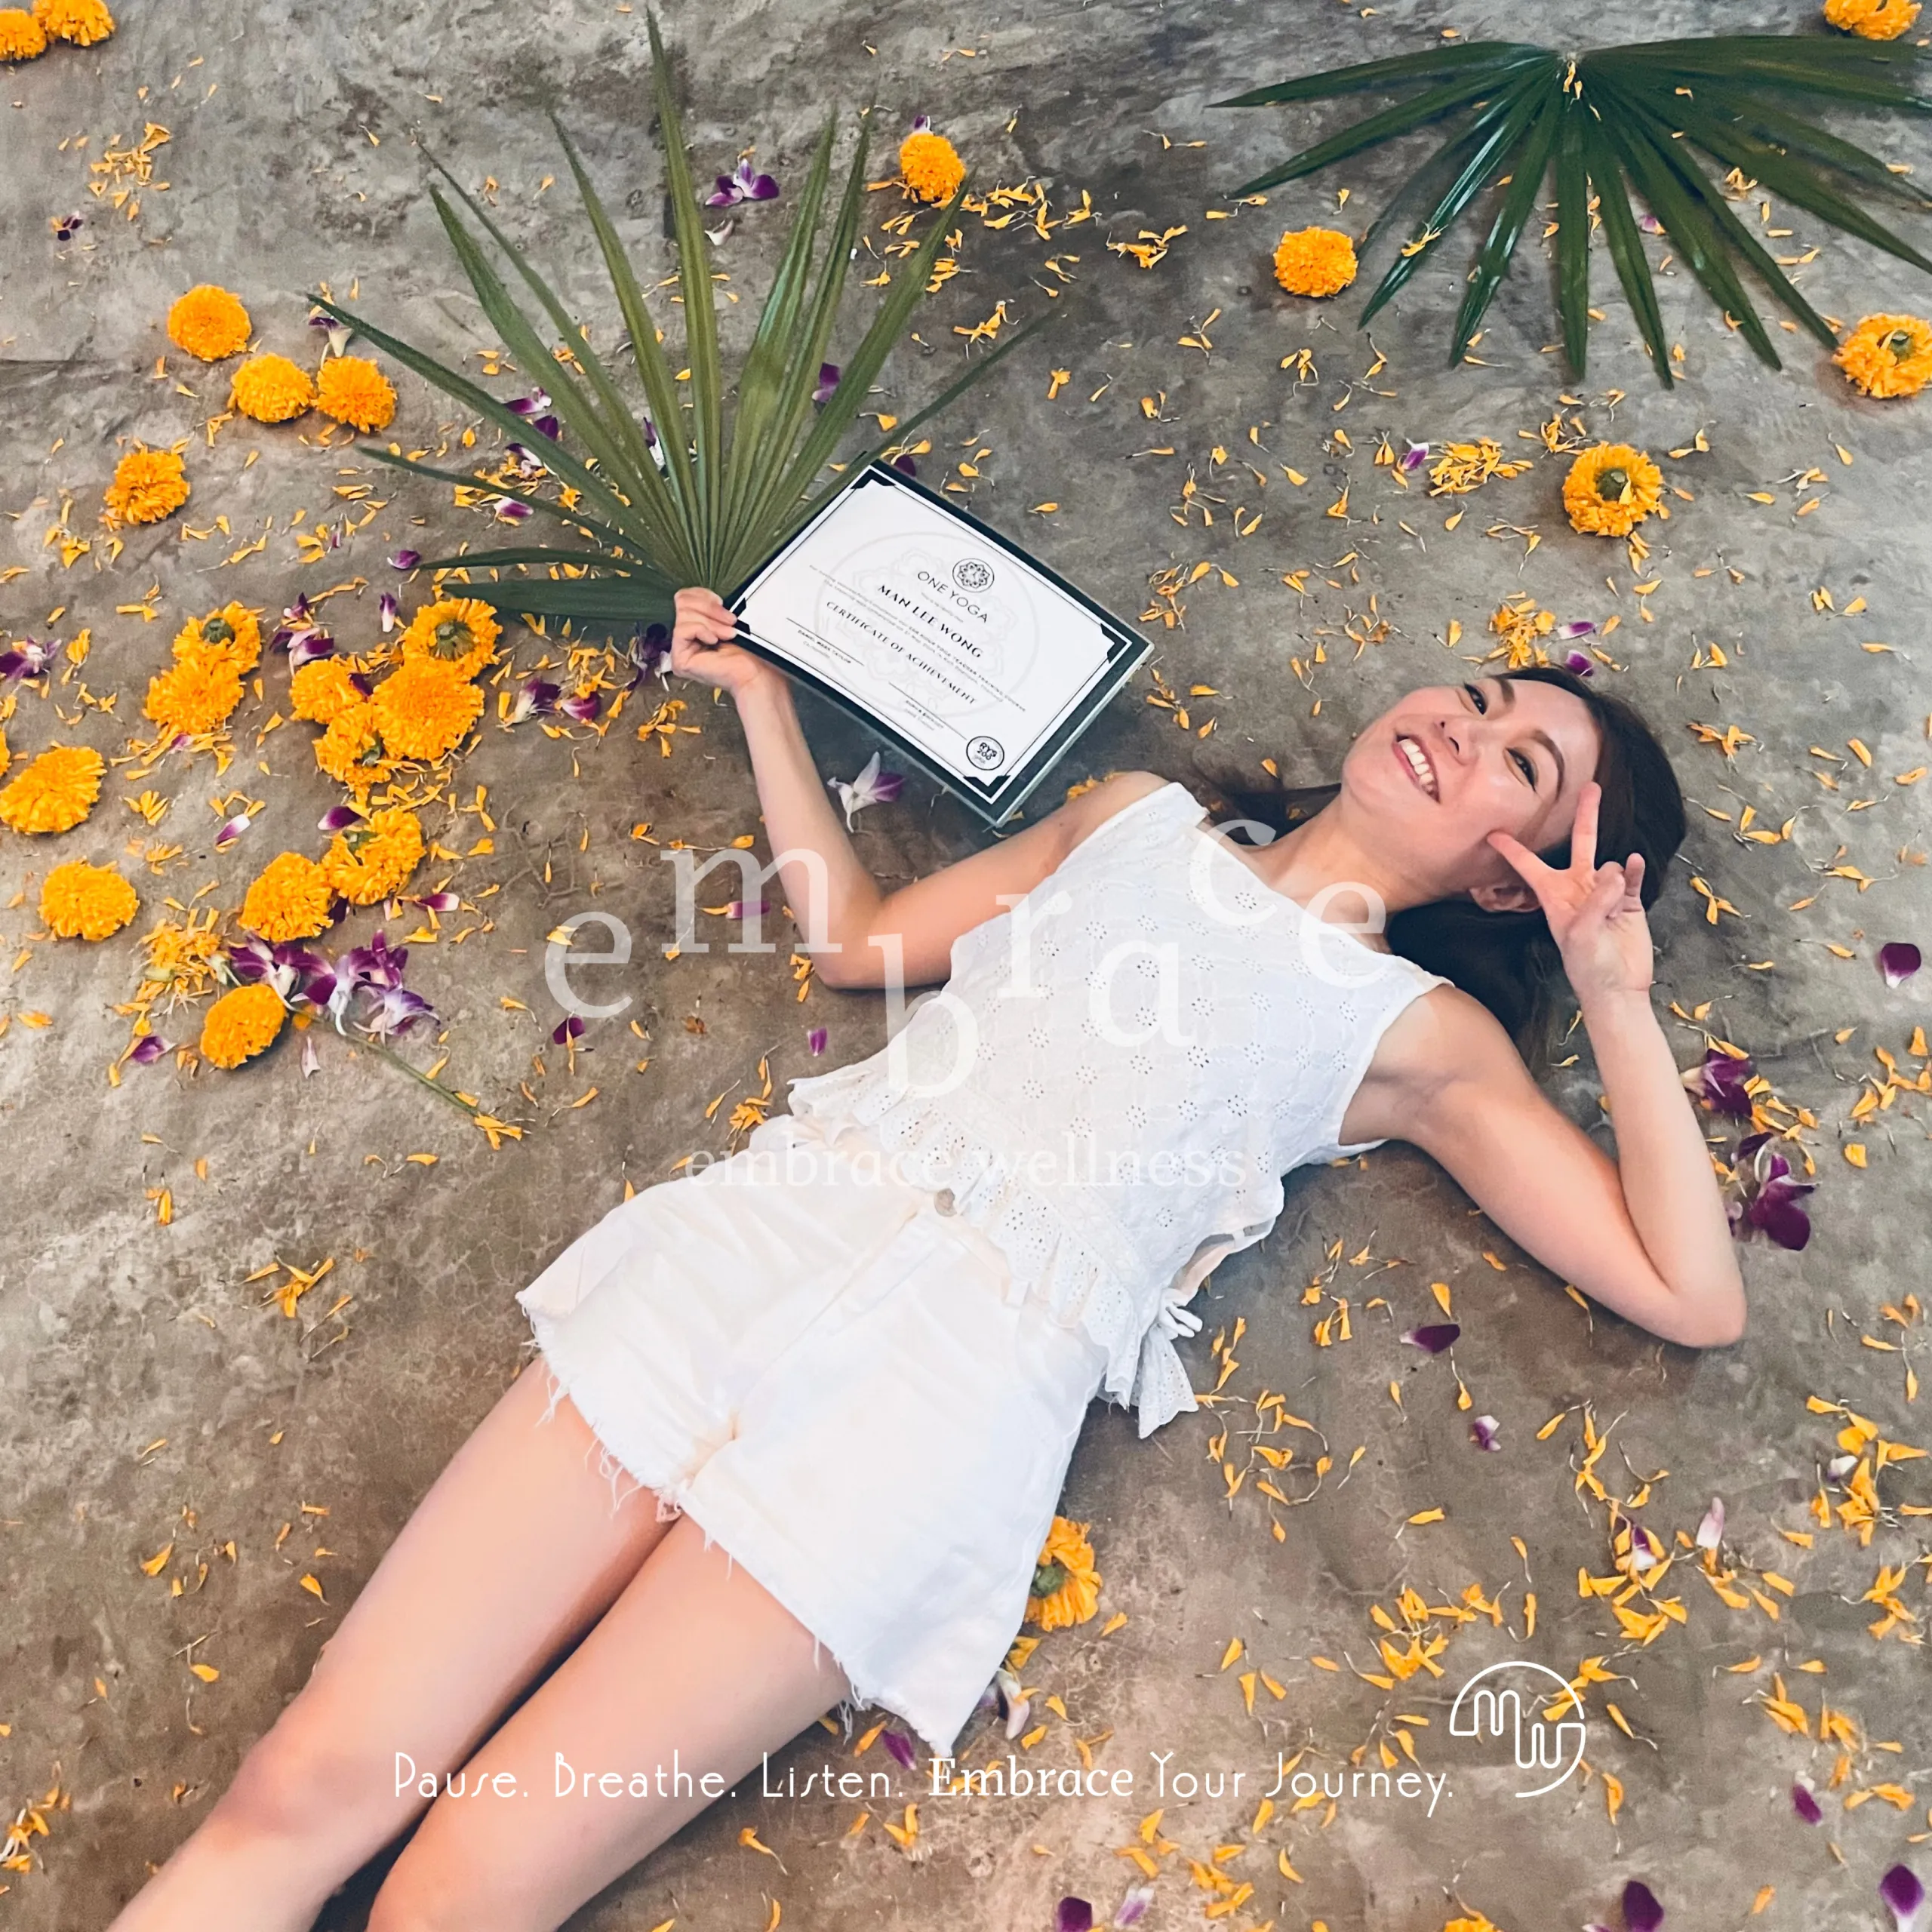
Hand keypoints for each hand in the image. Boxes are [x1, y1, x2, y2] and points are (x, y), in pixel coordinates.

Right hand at [668, 586, 780, 697]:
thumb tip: (706, 596)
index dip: (703, 595)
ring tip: (728, 634)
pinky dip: (702, 631)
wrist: (755, 672)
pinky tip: (715, 641)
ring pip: (684, 615)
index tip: (723, 602)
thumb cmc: (748, 649)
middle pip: (682, 602)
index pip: (684, 596)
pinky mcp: (679, 659)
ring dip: (712, 622)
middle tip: (730, 620)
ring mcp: (680, 649)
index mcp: (694, 625)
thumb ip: (711, 605)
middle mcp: (685, 637)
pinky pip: (682, 630)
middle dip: (710, 608)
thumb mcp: (727, 618)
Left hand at [1488, 782, 1654, 1005]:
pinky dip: (1633, 870)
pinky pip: (1632, 876)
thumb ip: (1596, 899)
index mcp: (1554, 897)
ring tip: (1613, 908)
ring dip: (1614, 877)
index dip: (1512, 850)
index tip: (1492, 833)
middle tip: (1591, 787)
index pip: (1529, 867)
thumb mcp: (1581, 934)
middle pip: (1582, 843)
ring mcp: (1606, 893)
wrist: (1617, 988)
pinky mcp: (1629, 901)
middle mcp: (1579, 889)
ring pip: (1611, 864)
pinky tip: (1634, 866)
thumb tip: (1617, 869)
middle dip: (1586, 815)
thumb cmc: (1587, 966)